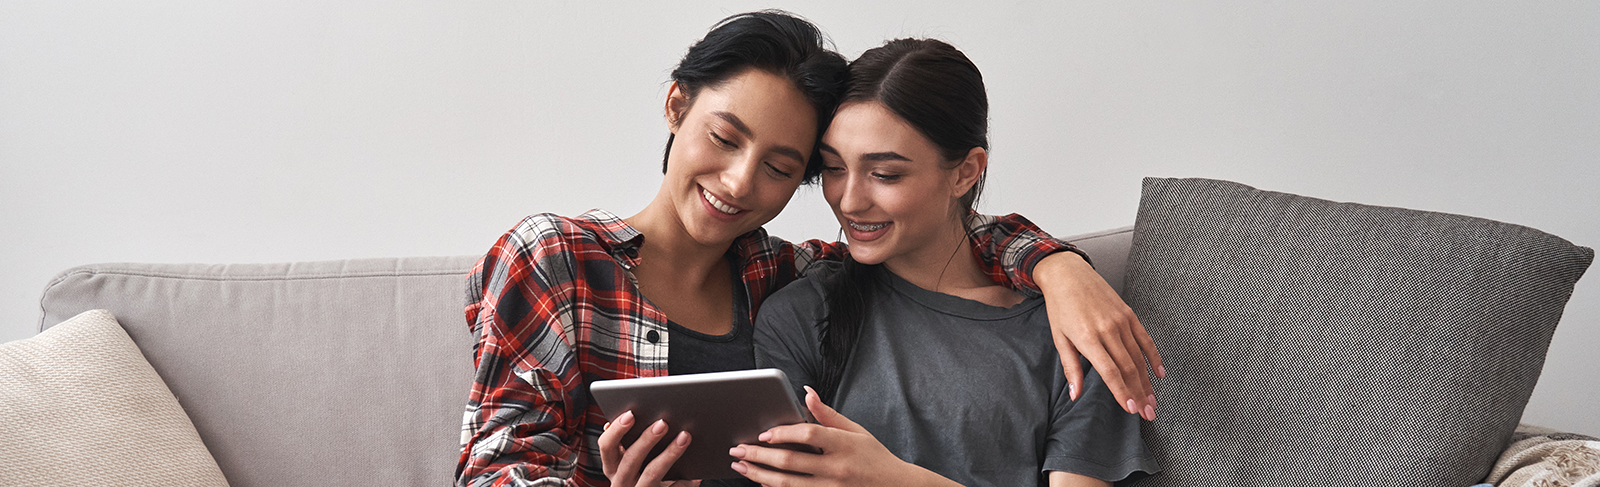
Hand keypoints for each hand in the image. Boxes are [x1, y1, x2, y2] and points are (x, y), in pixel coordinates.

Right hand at [598, 411, 700, 486]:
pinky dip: (684, 479)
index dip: (616, 430)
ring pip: (652, 473)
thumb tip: (627, 419)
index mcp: (613, 468)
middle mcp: (622, 482)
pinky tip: (694, 470)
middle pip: (630, 460)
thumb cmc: (640, 477)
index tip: (631, 414)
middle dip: (646, 439)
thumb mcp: (627, 462)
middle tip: (663, 423)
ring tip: (684, 437)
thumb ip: (626, 443)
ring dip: (669, 453)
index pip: (606, 446)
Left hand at [728, 386, 958, 486]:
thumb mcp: (856, 431)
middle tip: (737, 448)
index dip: (784, 433)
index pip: (809, 435)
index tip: (764, 432)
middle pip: (790, 461)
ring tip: (740, 465)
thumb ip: (828, 414)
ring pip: (787, 484)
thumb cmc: (873, 457)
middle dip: (759, 454)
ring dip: (759, 474)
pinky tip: (760, 481)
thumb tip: (806, 393)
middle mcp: (836, 469)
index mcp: (845, 445)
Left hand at [1035, 252, 1163, 420]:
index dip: (1122, 392)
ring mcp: (1121, 321)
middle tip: (1148, 413)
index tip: (1131, 409)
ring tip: (1153, 401)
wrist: (1068, 274)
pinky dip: (1154, 357)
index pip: (1110, 371)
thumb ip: (1071, 368)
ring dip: (1147, 381)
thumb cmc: (1061, 307)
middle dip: (1139, 393)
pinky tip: (1159, 373)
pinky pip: (1145, 339)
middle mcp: (1107, 330)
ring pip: (1139, 357)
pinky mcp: (1128, 314)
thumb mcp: (1059, 338)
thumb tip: (1075, 395)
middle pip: (1129, 368)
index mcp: (1088, 338)